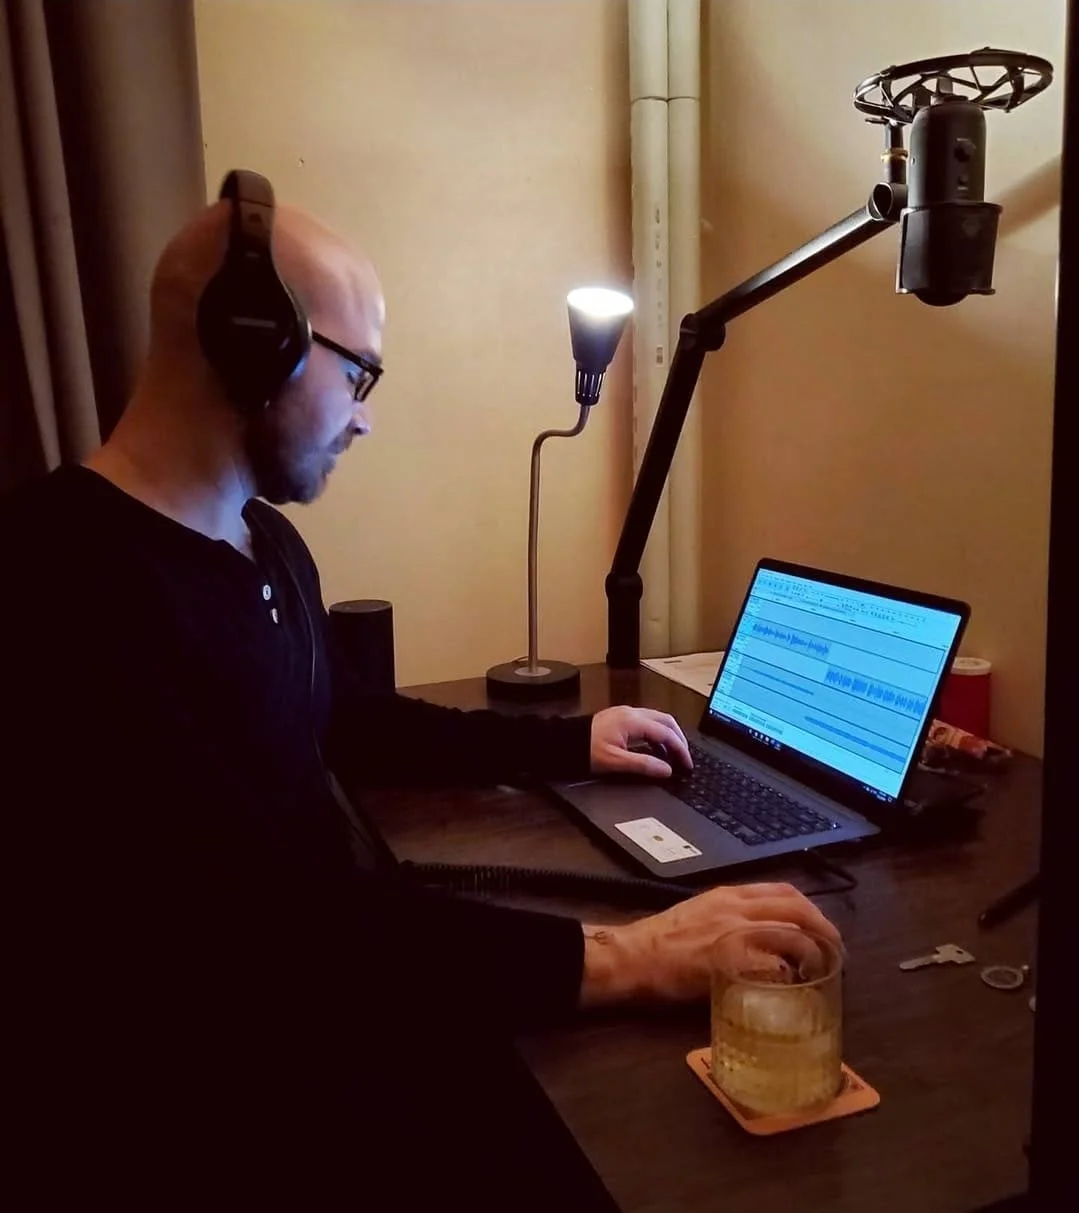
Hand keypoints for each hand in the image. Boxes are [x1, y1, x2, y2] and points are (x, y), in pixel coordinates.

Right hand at [579, 882, 841, 1006]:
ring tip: (821, 972)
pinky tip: (789, 989)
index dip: (810, 909)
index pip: (783, 891)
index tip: (820, 927)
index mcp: (729, 895)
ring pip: (791, 936)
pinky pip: (772, 967)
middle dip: (823, 929)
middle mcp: (736, 908)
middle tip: (836, 951)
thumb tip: (758, 935)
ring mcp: (735, 934)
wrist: (633, 954)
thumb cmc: (661, 940)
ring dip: (812, 954)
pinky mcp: (730, 962)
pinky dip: (786, 977)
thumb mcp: (700, 913)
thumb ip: (729, 917)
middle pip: (796, 909)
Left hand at [589, 706, 691, 777]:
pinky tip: (655, 748)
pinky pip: (647, 721)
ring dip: (668, 735)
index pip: (666, 733)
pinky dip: (657, 734)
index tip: (687, 765)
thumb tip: (667, 770)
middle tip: (685, 758)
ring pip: (657, 719)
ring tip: (674, 755)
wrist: (562, 741)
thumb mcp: (615, 762)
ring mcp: (626, 713)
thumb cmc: (586, 751)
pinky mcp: (620, 717)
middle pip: (666, 721)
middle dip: (679, 739)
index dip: (680, 749)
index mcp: (633, 721)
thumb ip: (643, 765)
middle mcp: (632, 712)